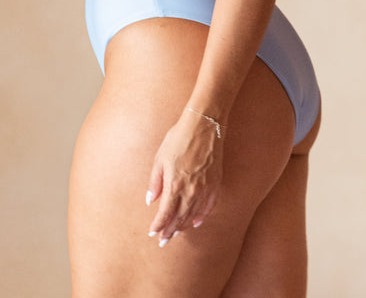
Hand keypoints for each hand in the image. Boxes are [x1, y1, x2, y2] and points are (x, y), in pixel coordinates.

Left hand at [145, 107, 223, 246]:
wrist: (204, 125)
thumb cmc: (179, 139)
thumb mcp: (160, 158)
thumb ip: (155, 182)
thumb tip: (150, 200)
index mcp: (174, 185)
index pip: (165, 214)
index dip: (158, 225)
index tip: (153, 233)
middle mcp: (191, 191)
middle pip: (179, 219)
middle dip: (170, 231)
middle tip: (163, 241)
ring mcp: (205, 189)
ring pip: (193, 215)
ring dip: (184, 226)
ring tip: (177, 233)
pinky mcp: (215, 184)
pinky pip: (208, 207)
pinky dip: (201, 217)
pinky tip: (196, 222)